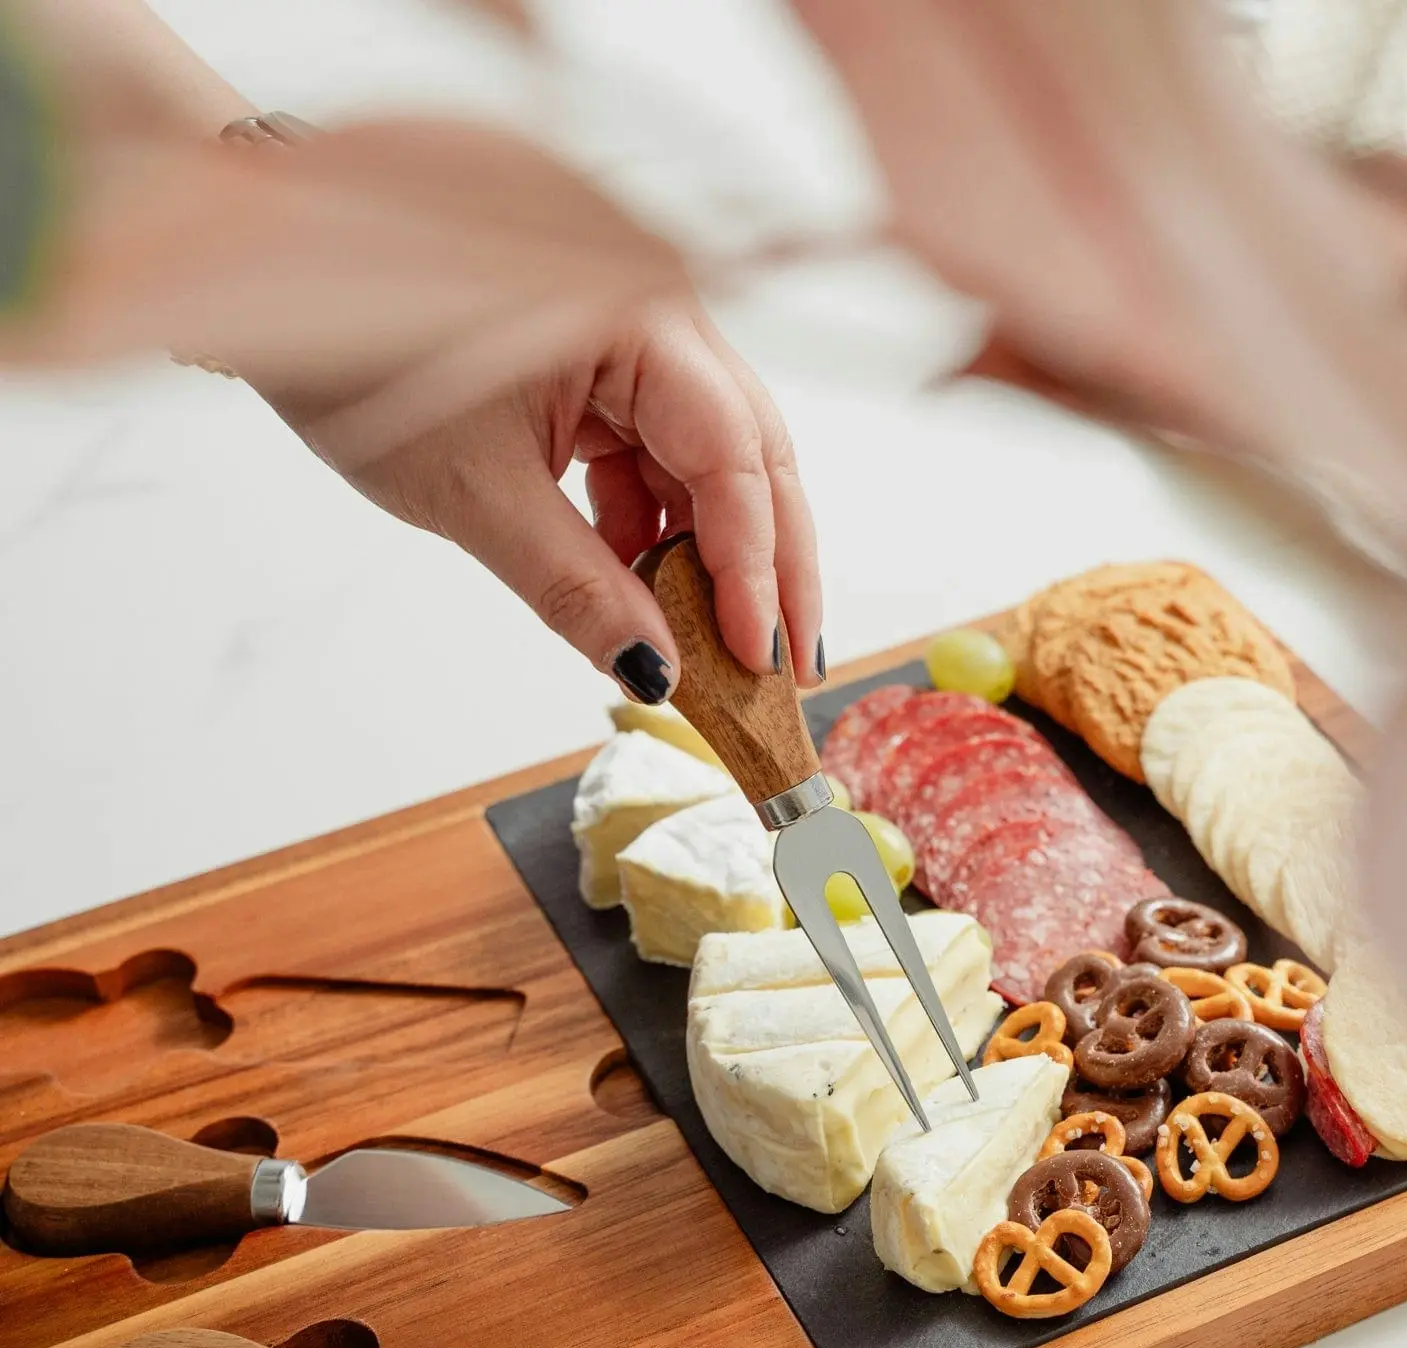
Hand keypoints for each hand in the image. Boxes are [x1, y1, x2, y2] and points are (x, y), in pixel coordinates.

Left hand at [296, 298, 823, 700]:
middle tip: (786, 667)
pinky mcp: (607, 376)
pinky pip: (657, 462)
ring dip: (715, 559)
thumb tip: (654, 669)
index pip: (732, 453)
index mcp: (639, 316)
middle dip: (769, 568)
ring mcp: (637, 347)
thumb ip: (576, 587)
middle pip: (752, 458)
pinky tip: (647, 595)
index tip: (756, 654)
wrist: (293, 294)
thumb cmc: (364, 359)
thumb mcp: (476, 493)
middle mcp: (658, 320)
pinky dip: (655, 533)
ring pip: (712, 467)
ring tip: (721, 648)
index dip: (752, 564)